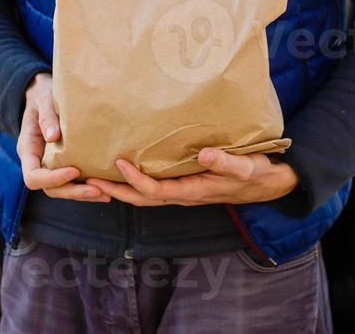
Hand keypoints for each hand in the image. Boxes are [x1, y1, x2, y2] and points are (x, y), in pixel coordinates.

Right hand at [16, 73, 107, 201]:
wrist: (45, 94)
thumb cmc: (43, 96)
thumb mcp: (43, 101)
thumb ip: (47, 117)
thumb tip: (53, 137)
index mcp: (28, 150)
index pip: (33, 177)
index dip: (52, 178)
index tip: (74, 170)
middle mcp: (38, 162)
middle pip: (50, 189)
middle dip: (73, 191)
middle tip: (97, 190)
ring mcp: (51, 165)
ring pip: (62, 190)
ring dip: (83, 194)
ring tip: (106, 194)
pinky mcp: (64, 164)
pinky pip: (73, 182)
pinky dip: (88, 187)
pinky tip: (106, 188)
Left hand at [88, 150, 298, 206]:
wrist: (266, 184)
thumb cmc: (255, 173)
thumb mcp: (246, 166)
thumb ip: (226, 162)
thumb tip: (202, 154)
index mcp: (193, 191)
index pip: (156, 191)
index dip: (135, 180)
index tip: (118, 163)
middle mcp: (183, 195)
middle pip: (141, 199)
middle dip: (114, 191)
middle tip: (88, 179)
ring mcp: (182, 192)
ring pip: (144, 196)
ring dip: (120, 189)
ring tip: (96, 177)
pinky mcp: (183, 185)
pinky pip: (152, 188)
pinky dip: (134, 183)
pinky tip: (124, 171)